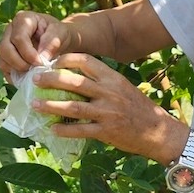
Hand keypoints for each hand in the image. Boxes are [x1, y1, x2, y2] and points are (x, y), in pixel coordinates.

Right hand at [0, 10, 75, 77]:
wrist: (57, 40)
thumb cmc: (58, 33)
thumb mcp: (61, 33)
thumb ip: (52, 42)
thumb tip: (42, 57)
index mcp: (23, 19)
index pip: (18, 38)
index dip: (28, 53)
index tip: (41, 63)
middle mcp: (10, 30)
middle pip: (4, 48)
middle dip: (20, 63)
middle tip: (35, 70)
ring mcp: (5, 43)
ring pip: (2, 60)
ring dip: (17, 70)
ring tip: (33, 73)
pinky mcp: (5, 57)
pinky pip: (4, 69)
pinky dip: (14, 76)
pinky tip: (28, 77)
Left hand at [32, 53, 188, 162]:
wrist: (158, 132)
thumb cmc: (138, 108)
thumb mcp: (123, 88)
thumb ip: (102, 82)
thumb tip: (73, 78)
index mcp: (113, 78)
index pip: (86, 61)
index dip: (66, 60)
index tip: (52, 62)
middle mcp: (109, 92)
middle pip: (74, 82)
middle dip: (51, 79)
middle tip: (35, 79)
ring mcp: (108, 113)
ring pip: (73, 106)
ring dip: (50, 105)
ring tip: (34, 104)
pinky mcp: (106, 132)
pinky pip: (80, 130)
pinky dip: (64, 129)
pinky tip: (52, 128)